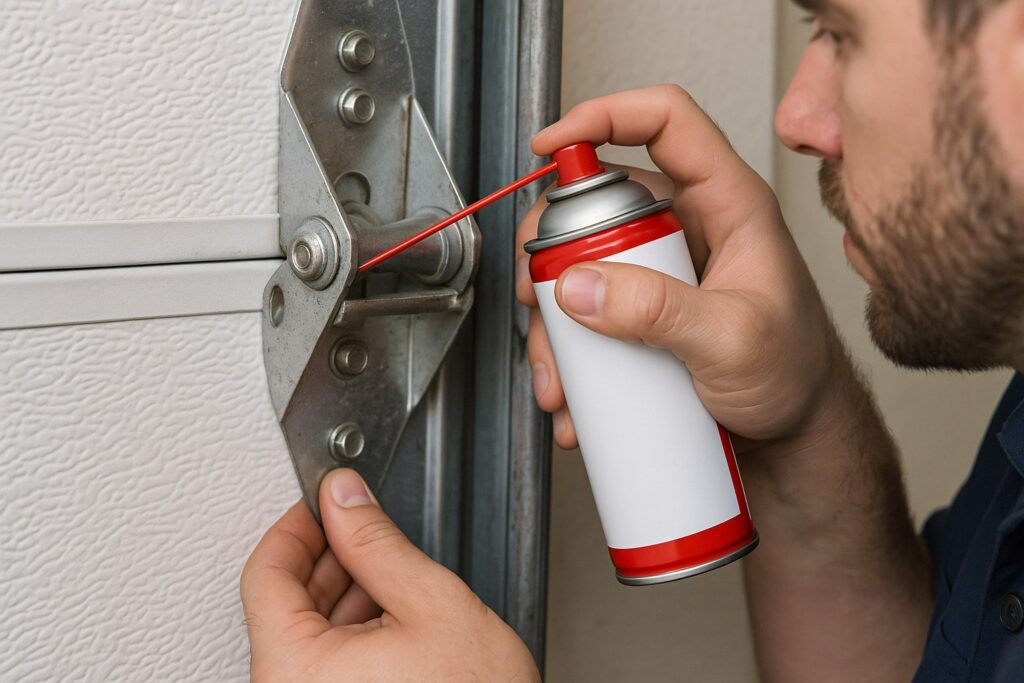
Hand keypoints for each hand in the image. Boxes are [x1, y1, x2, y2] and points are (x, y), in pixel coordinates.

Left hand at [241, 468, 539, 681]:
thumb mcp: (431, 605)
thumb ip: (378, 543)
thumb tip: (345, 499)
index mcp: (295, 669)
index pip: (266, 574)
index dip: (298, 525)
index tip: (324, 503)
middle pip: (283, 602)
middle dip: (327, 557)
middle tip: (363, 527)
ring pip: (304, 632)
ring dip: (341, 594)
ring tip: (389, 574)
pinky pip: (321, 663)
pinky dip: (348, 631)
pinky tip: (388, 616)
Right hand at [516, 85, 843, 450]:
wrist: (797, 437)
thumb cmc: (795, 375)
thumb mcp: (733, 340)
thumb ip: (659, 310)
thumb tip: (580, 286)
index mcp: (727, 204)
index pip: (667, 122)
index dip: (606, 115)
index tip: (553, 145)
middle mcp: (688, 229)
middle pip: (600, 200)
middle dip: (554, 247)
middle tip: (539, 291)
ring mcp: (661, 272)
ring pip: (583, 265)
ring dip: (555, 318)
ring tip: (559, 371)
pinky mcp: (643, 314)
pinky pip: (588, 316)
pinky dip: (569, 354)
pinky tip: (573, 394)